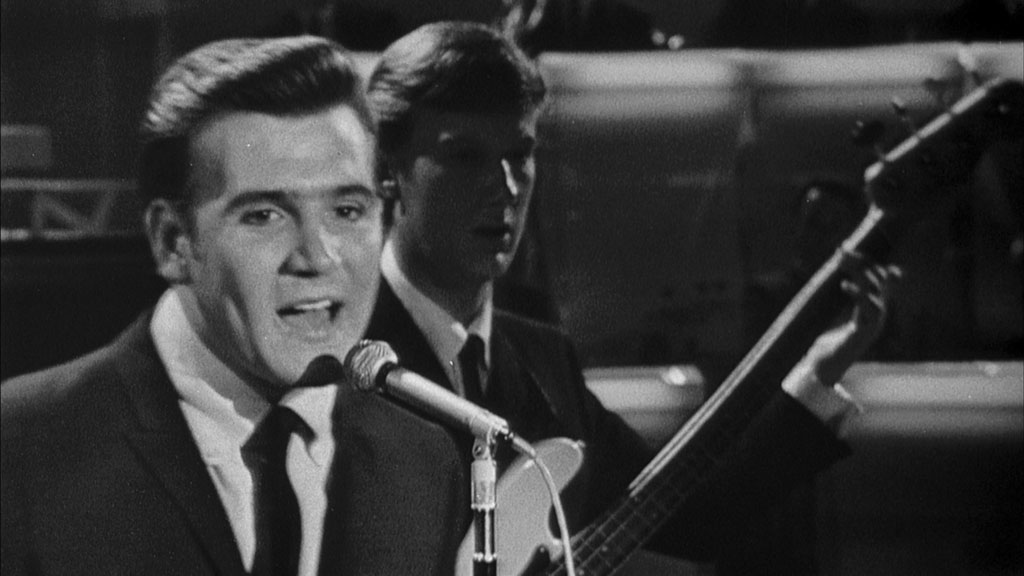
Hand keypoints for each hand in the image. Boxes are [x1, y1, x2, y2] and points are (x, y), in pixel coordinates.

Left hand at [803, 250, 901, 385]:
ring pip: (877, 293)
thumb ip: (837, 297)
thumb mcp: (832, 314)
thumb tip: (832, 273)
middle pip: (879, 281)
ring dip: (861, 275)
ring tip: (843, 263)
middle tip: (841, 252)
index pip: (879, 278)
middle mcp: (876, 315)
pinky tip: (845, 285)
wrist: (824, 368)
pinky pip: (869, 310)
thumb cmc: (828, 341)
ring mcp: (872, 324)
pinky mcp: (864, 333)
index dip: (866, 261)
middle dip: (861, 263)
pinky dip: (859, 295)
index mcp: (870, 308)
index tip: (845, 248)